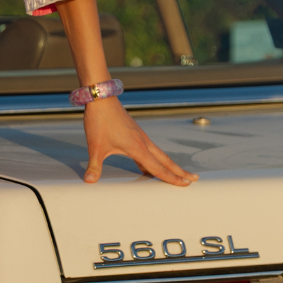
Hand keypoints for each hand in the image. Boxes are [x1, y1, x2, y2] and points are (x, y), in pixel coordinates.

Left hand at [82, 97, 196, 186]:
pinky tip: (150, 162)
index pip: (158, 168)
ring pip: (159, 154)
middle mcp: (143, 142)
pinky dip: (156, 157)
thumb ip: (94, 166)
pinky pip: (150, 148)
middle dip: (179, 171)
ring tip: (178, 172)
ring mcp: (140, 136)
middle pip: (166, 160)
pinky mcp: (135, 132)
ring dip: (170, 164)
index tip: (185, 184)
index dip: (172, 178)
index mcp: (137, 148)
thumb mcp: (95, 147)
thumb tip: (89, 181)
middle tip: (194, 179)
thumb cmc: (99, 121)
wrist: (101, 98)